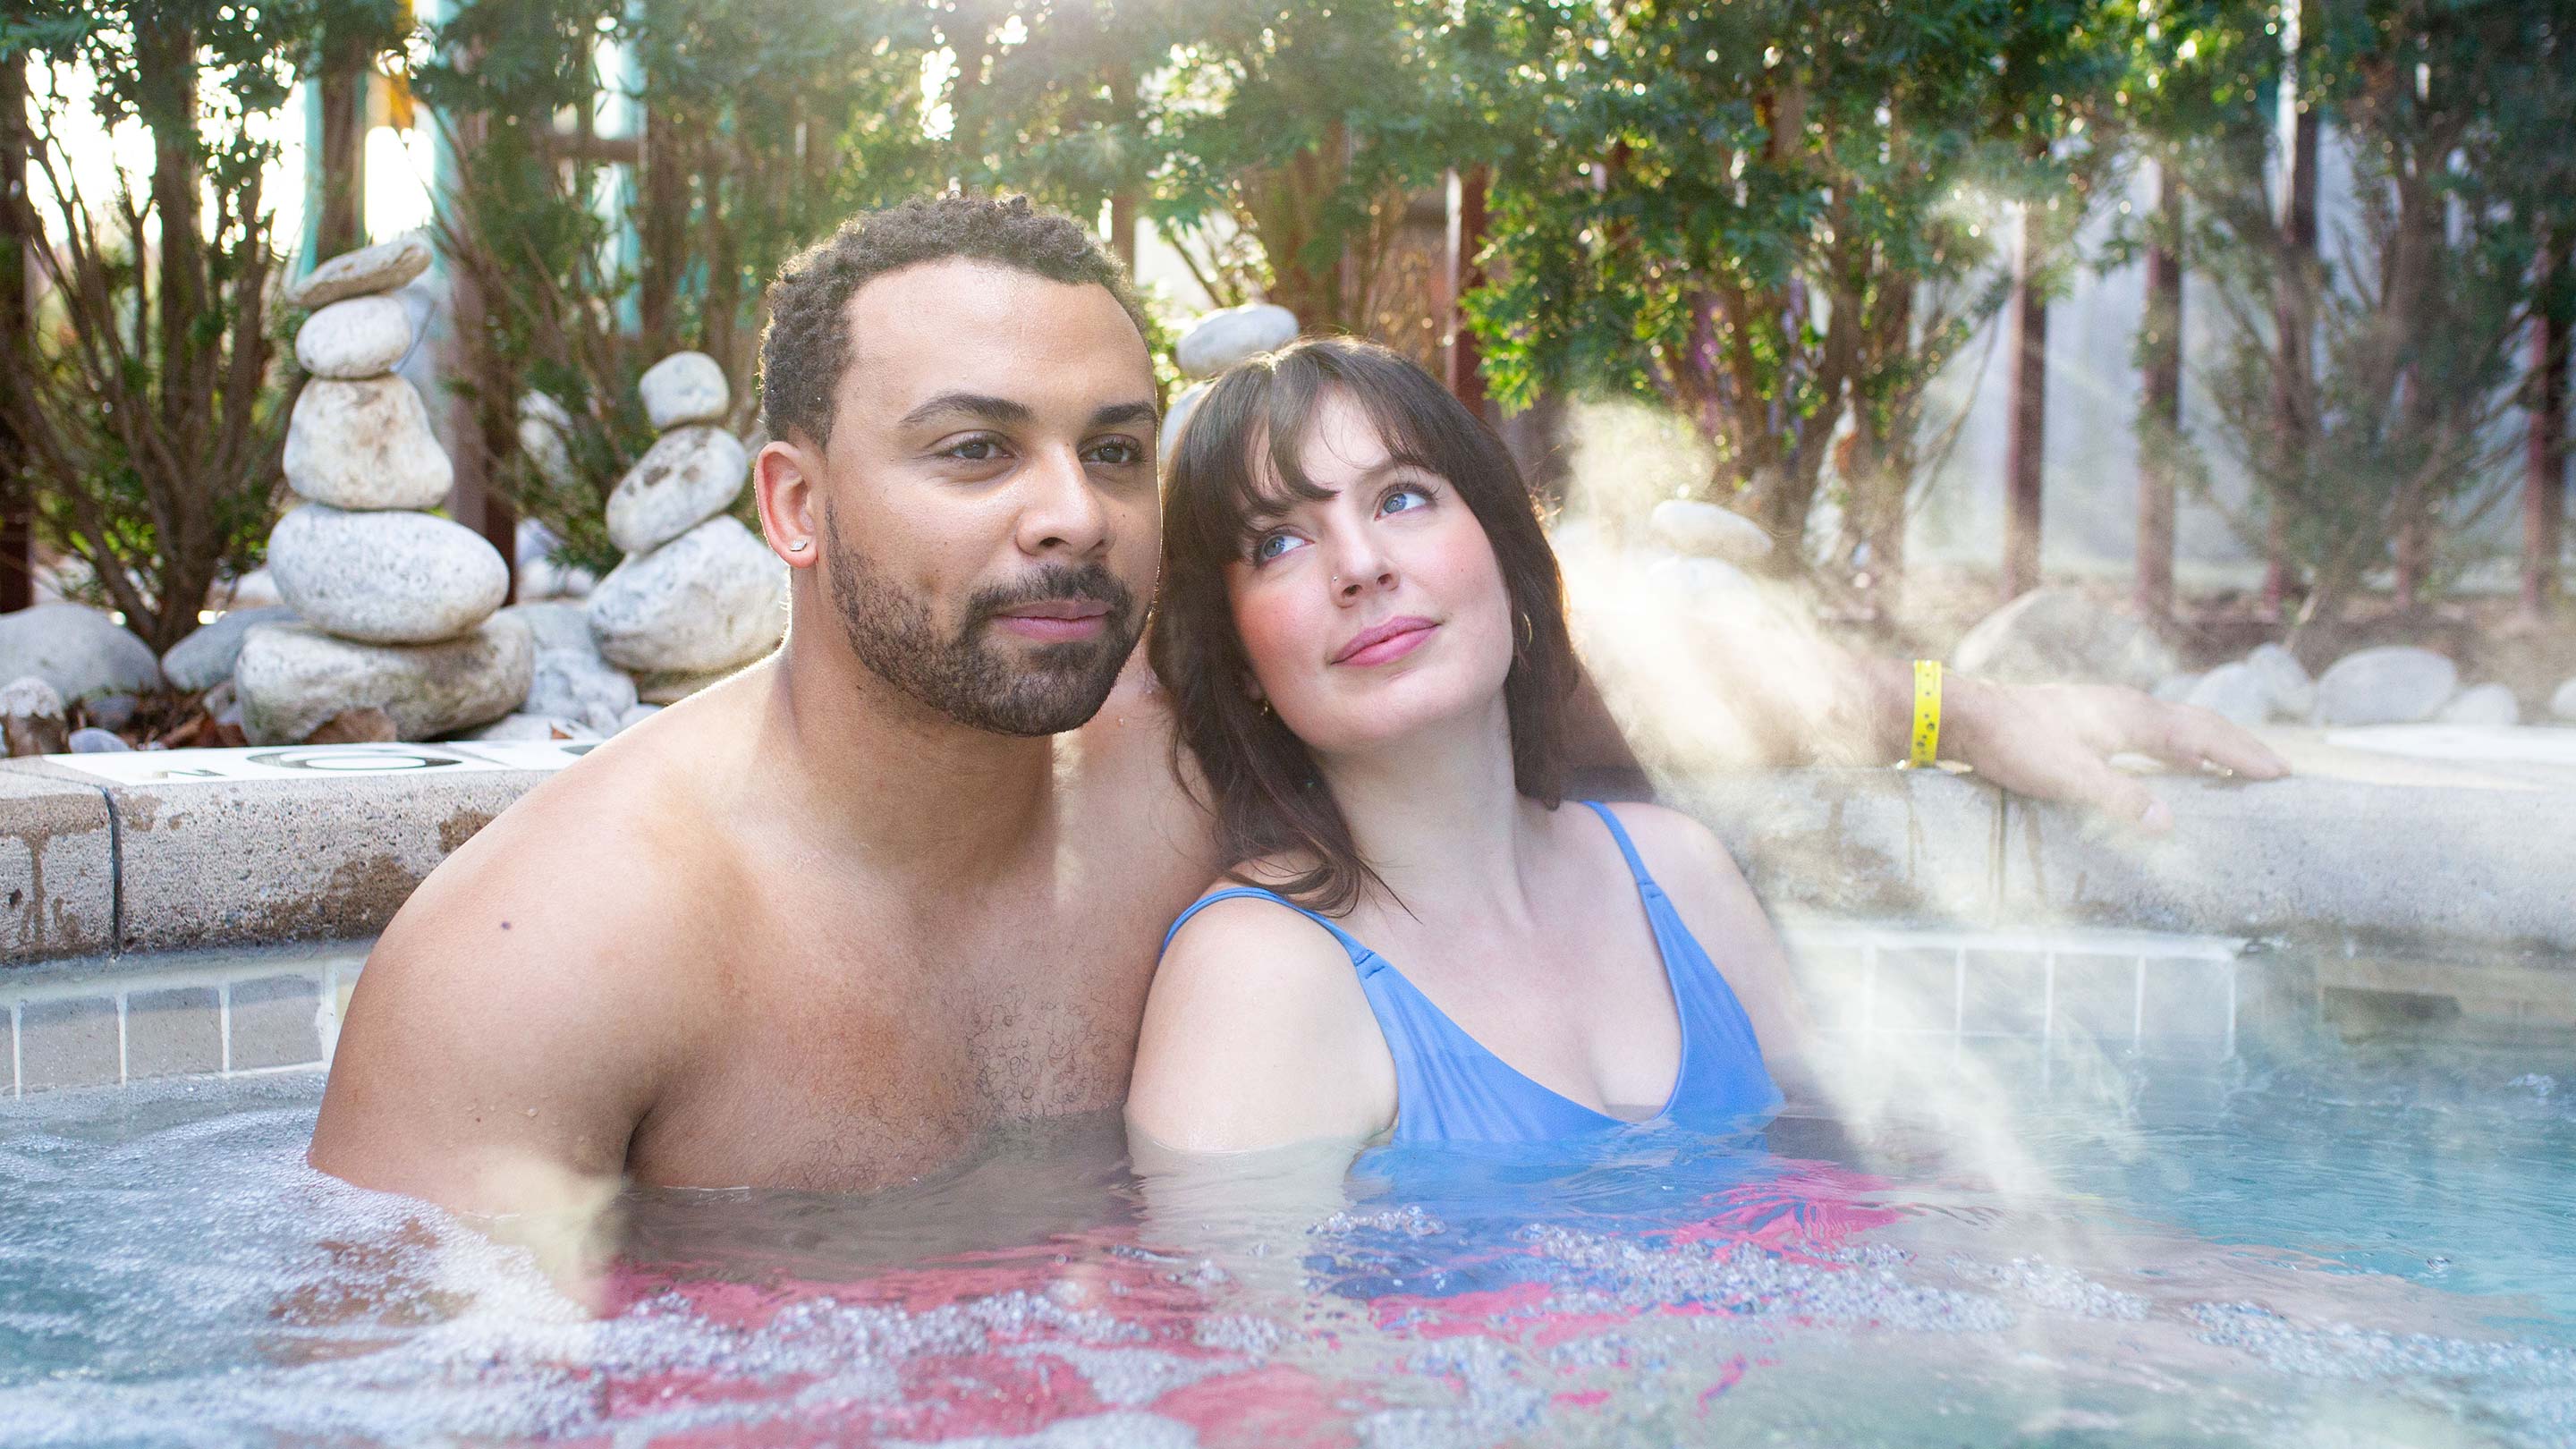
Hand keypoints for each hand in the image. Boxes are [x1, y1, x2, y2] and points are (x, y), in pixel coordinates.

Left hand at [1941, 678, 2290, 832]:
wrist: (1966, 716)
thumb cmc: (2014, 745)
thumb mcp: (2066, 777)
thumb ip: (2118, 798)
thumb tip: (2170, 821)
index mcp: (2132, 717)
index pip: (2204, 735)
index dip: (2244, 755)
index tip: (2283, 774)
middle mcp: (2126, 707)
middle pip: (2197, 725)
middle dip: (2239, 747)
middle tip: (2275, 771)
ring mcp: (2106, 711)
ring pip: (2174, 726)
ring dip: (2209, 746)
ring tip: (2235, 767)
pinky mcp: (2087, 720)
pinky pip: (2150, 733)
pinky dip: (2177, 747)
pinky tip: (2171, 763)